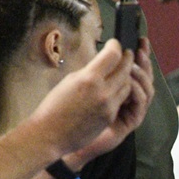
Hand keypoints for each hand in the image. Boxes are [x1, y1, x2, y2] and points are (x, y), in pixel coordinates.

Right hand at [28, 39, 134, 157]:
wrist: (50, 134)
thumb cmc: (54, 107)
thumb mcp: (70, 80)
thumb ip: (89, 72)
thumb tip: (101, 63)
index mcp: (89, 78)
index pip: (113, 55)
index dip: (116, 46)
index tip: (115, 44)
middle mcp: (102, 91)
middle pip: (125, 69)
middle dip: (127, 59)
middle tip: (127, 54)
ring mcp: (109, 105)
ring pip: (127, 85)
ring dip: (126, 76)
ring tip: (123, 71)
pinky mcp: (110, 116)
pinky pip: (122, 99)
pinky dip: (122, 91)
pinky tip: (117, 88)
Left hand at [67, 39, 154, 167]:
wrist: (62, 137)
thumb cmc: (69, 111)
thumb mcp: (84, 84)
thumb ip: (98, 70)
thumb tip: (107, 49)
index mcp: (119, 87)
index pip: (135, 67)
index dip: (140, 53)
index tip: (139, 39)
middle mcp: (128, 98)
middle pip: (145, 75)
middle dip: (145, 59)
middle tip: (141, 47)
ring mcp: (131, 110)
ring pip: (148, 89)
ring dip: (142, 75)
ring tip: (133, 65)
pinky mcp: (130, 122)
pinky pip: (141, 104)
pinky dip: (137, 91)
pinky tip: (130, 82)